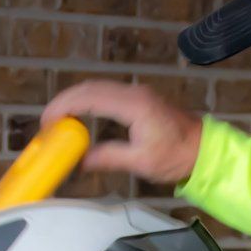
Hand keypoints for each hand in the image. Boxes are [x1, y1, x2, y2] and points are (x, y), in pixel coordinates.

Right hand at [43, 81, 202, 183]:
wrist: (203, 150)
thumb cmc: (178, 156)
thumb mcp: (141, 162)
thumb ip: (108, 158)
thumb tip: (81, 161)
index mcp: (133, 105)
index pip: (89, 97)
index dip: (64, 107)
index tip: (47, 121)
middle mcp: (133, 93)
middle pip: (89, 88)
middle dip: (63, 102)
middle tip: (46, 123)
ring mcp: (136, 93)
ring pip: (96, 88)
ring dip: (74, 100)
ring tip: (58, 121)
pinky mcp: (138, 99)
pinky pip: (106, 93)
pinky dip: (87, 101)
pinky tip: (79, 115)